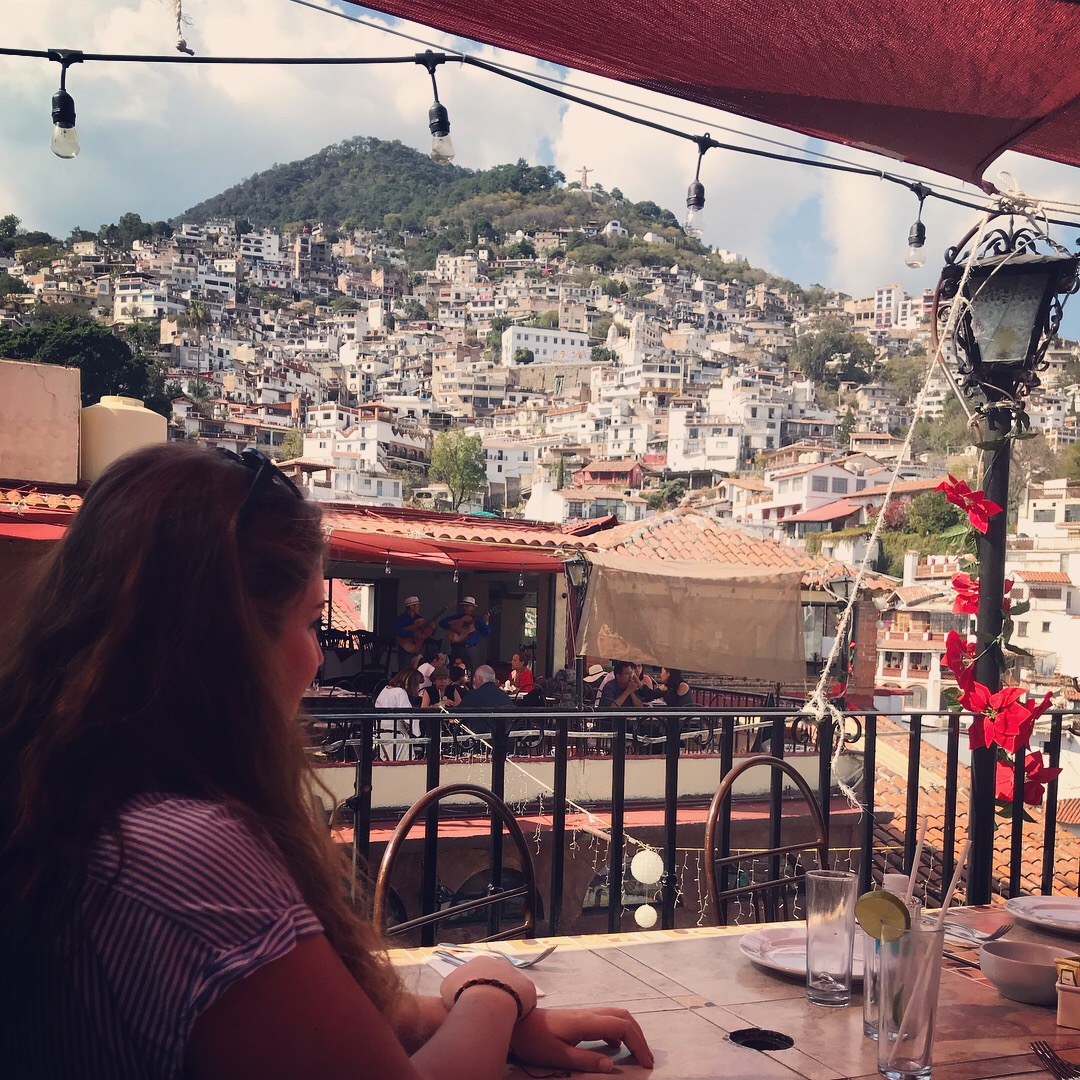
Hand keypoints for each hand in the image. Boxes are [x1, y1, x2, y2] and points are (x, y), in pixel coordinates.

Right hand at [438, 956, 537, 1018]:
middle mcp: (500, 963)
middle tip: (488, 1008)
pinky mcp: (529, 988)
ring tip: (501, 1015)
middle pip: (498, 978)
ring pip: (513, 988)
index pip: (480, 973)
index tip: (474, 1001)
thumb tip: (456, 989)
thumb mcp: (447, 987)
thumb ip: (454, 984)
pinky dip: (521, 1009)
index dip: (477, 987)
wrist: (485, 1001)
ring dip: (509, 998)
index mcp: (481, 962)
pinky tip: (514, 1019)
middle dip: (494, 991)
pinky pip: (526, 1000)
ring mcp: (516, 974)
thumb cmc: (462, 994)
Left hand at [510, 1006, 653, 1072]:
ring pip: (616, 1016)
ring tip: (636, 1053)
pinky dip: (618, 1031)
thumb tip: (612, 1064)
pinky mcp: (579, 1019)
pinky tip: (615, 1047)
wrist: (517, 1024)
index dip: (638, 1043)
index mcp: (587, 1022)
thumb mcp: (559, 1056)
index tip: (646, 1063)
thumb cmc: (536, 1041)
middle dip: (639, 1036)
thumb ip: (585, 1060)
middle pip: (623, 1017)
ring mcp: (584, 1015)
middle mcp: (589, 1014)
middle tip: (647, 1059)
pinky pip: (605, 1020)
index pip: (622, 1026)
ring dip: (630, 1031)